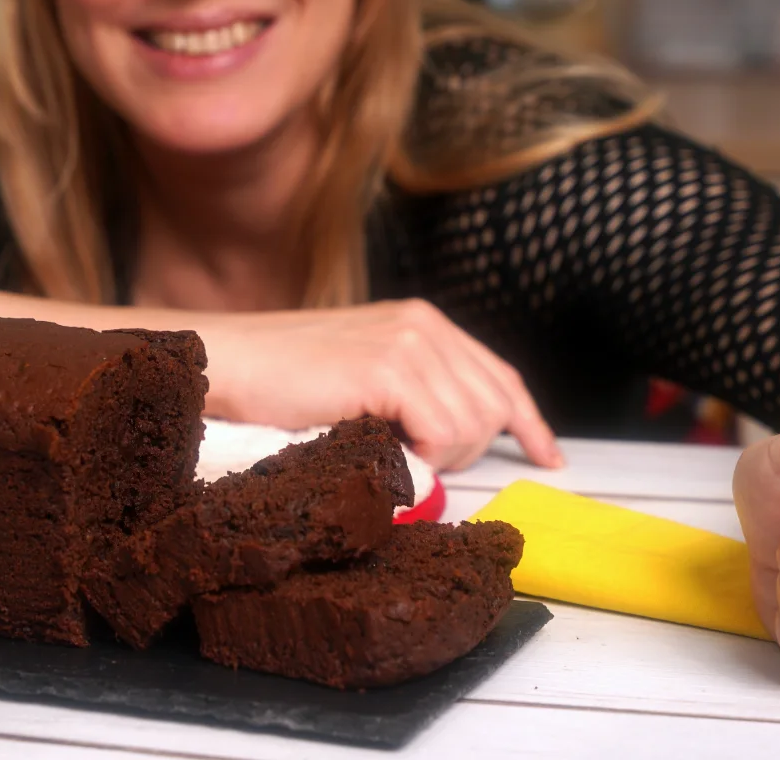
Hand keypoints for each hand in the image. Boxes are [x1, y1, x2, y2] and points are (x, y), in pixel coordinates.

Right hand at [199, 298, 561, 471]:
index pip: (501, 376)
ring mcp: (410, 343)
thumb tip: (453, 443)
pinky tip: (382, 444)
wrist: (232, 364)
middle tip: (416, 456)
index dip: (529, 422)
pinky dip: (420, 456)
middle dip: (468, 449)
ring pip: (473, 427)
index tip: (547, 457)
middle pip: (496, 407)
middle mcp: (426, 325)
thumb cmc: (283, 382)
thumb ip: (414, 394)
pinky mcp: (390, 369)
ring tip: (386, 446)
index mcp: (424, 322)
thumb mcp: (364, 375)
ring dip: (437, 455)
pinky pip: (442, 434)